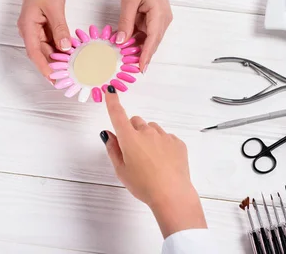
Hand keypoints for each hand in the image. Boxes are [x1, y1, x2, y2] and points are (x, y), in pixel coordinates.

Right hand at [17, 0, 71, 77]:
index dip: (44, 67)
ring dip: (57, 58)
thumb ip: (59, 28)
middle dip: (52, 66)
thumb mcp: (54, 8)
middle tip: (66, 79)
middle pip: (40, 53)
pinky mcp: (42, 26)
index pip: (34, 52)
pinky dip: (59, 48)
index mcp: (27, 27)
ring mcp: (35, 29)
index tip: (53, 78)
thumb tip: (65, 47)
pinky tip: (69, 54)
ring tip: (70, 70)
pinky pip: (50, 40)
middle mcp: (29, 31)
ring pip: (46, 48)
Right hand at [101, 87, 206, 237]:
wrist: (172, 195)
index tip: (110, 90)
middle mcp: (146, 132)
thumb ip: (113, 149)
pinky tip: (163, 162)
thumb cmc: (143, 185)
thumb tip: (108, 134)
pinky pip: (166, 137)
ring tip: (150, 159)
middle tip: (134, 151)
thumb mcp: (121, 170)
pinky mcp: (177, 142)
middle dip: (132, 130)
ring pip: (152, 129)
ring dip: (148, 137)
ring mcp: (164, 136)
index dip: (112, 102)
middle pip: (136, 122)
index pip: (118, 114)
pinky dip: (162, 145)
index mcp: (129, 138)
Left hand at [116, 0, 172, 72]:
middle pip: (152, 42)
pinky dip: (138, 38)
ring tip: (125, 58)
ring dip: (138, 47)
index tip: (140, 68)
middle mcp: (163, 19)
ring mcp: (161, 19)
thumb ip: (125, 21)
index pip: (152, 39)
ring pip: (149, 38)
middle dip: (142, 55)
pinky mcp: (155, 17)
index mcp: (159, 14)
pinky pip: (146, 32)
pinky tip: (127, 43)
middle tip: (129, 68)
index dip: (146, 55)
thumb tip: (120, 41)